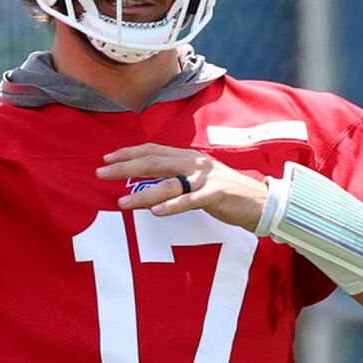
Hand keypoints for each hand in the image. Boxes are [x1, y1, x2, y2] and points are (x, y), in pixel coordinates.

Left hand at [96, 143, 269, 230]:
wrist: (261, 202)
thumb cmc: (226, 193)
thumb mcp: (199, 179)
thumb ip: (177, 176)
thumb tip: (149, 181)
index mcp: (189, 157)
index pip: (153, 150)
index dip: (129, 153)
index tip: (107, 159)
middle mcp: (194, 164)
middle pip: (154, 162)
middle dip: (125, 167)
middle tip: (102, 173)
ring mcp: (205, 179)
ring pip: (168, 183)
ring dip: (142, 194)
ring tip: (122, 203)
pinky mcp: (216, 195)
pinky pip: (190, 200)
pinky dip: (172, 206)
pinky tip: (155, 212)